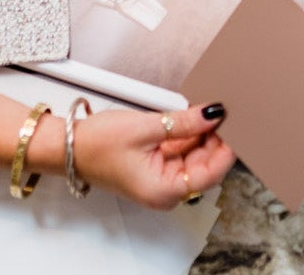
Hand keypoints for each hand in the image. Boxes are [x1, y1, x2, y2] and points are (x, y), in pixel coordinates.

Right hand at [71, 103, 234, 209]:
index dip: (225, 148)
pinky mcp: (153, 168)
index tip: (235, 126)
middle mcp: (166, 191)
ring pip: (192, 157)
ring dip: (200, 136)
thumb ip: (183, 123)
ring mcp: (160, 179)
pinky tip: (190, 119)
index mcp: (166, 191)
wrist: (68, 146)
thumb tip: (212, 116)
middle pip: (203, 165)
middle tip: (222, 112)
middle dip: (214, 139)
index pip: (211, 173)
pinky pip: (177, 153)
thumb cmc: (97, 145)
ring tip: (207, 112)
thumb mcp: (146, 127)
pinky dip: (185, 136)